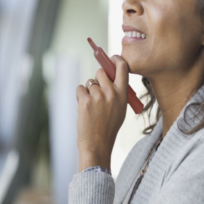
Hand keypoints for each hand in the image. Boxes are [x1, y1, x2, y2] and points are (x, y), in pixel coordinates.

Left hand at [75, 55, 128, 170]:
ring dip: (88, 92)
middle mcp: (111, 93)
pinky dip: (80, 96)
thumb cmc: (108, 127)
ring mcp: (98, 96)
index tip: (111, 59)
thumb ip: (117, 92)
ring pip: (89, 83)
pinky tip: (84, 108)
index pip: (122, 67)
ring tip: (92, 107)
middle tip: (97, 92)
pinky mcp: (85, 100)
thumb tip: (110, 76)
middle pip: (101, 71)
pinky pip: (80, 89)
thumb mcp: (120, 109)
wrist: (97, 144)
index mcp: (123, 94)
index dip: (116, 60)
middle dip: (97, 78)